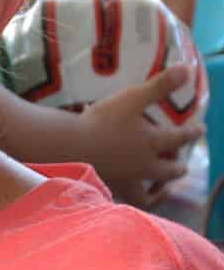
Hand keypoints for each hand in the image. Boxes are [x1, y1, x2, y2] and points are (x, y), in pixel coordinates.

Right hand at [77, 66, 203, 207]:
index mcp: (152, 143)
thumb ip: (159, 86)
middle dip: (178, 167)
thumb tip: (187, 69)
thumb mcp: (132, 98)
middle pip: (170, 172)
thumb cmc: (101, 122)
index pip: (180, 138)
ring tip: (160, 187)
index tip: (200, 129)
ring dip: (159, 191)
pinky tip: (128, 192)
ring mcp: (126, 181)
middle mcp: (144, 166)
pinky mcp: (108, 189)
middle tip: (179, 162)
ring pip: (149, 194)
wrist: (69, 149)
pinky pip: (125, 199)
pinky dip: (131, 198)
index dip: (192, 133)